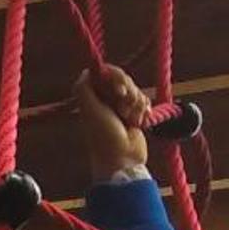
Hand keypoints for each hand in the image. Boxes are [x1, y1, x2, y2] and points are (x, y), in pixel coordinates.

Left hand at [74, 64, 150, 183]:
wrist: (123, 159)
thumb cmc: (104, 135)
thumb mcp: (90, 109)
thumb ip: (84, 87)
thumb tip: (89, 70)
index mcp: (94, 94)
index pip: (108, 72)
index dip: (117, 77)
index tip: (120, 90)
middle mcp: (106, 98)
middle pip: (125, 79)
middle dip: (129, 93)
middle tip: (124, 110)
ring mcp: (121, 105)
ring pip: (136, 90)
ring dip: (136, 104)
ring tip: (131, 120)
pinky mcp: (135, 113)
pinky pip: (145, 101)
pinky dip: (144, 110)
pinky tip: (141, 121)